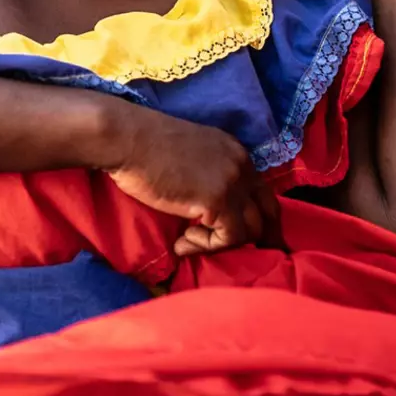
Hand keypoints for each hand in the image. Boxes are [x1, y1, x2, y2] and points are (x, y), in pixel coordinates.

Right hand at [102, 108, 279, 256]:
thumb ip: (208, 174)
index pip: (262, 192)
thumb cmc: (143, 146)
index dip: (259, 218)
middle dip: (264, 238)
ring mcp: (232, 182)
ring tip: (188, 242)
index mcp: (235, 152)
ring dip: (221, 244)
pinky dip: (205, 247)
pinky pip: (228, 238)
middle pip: (269, 211)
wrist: (126, 138)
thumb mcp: (190, 155)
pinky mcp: (217, 201)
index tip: (249, 238)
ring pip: (251, 229)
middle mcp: (241, 165)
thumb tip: (208, 206)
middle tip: (249, 257)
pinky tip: (181, 244)